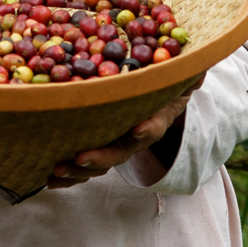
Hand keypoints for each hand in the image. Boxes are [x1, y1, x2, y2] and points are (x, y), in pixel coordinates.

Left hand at [47, 74, 204, 189]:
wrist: (153, 101)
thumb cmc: (162, 83)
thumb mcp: (176, 76)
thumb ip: (185, 73)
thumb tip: (198, 68)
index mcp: (155, 117)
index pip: (155, 125)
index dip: (149, 128)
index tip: (140, 128)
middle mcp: (135, 136)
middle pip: (120, 151)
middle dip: (101, 157)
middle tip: (81, 157)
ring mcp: (116, 144)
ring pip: (99, 163)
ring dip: (78, 170)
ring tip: (56, 170)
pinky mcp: (99, 147)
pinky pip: (84, 165)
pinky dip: (68, 175)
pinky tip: (48, 178)